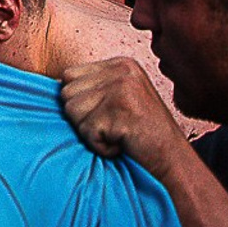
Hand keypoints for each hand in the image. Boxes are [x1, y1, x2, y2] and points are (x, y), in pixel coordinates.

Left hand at [60, 56, 191, 179]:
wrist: (174, 162)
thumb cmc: (142, 136)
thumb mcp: (120, 99)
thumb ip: (93, 87)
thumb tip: (52, 86)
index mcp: (120, 64)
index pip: (68, 76)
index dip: (80, 103)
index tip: (106, 116)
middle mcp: (122, 70)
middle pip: (67, 93)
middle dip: (83, 118)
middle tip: (113, 128)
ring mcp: (123, 88)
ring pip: (72, 112)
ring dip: (91, 132)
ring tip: (119, 135)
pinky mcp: (122, 110)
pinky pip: (87, 132)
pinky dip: (101, 146)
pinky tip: (123, 145)